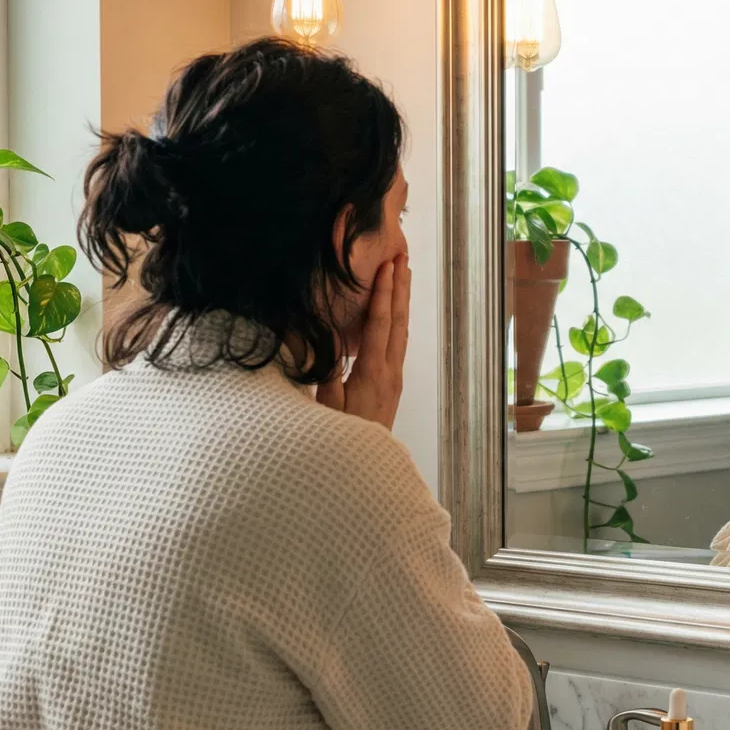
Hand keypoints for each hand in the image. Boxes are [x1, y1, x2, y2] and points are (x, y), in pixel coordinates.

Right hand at [316, 255, 409, 429]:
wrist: (362, 470)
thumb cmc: (339, 435)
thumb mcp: (326, 403)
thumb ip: (329, 368)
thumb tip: (329, 336)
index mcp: (372, 371)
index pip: (380, 324)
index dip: (383, 293)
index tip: (388, 267)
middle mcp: (390, 371)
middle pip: (398, 321)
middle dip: (400, 288)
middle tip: (403, 258)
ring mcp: (395, 378)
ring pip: (402, 332)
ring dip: (402, 302)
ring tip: (404, 276)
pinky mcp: (393, 385)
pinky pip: (398, 345)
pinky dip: (397, 321)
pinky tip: (396, 314)